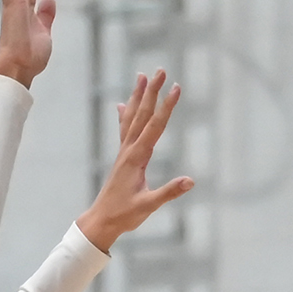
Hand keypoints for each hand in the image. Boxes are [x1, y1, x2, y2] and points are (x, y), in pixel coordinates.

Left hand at [75, 71, 194, 249]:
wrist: (101, 221)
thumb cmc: (124, 215)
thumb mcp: (148, 205)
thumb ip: (169, 192)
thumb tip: (190, 181)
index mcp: (136, 158)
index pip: (155, 126)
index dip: (167, 107)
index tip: (176, 88)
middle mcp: (129, 150)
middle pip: (143, 114)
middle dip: (152, 91)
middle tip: (160, 70)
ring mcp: (124, 152)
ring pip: (132, 118)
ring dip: (138, 97)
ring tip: (142, 76)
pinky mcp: (122, 158)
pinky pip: (124, 130)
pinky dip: (125, 115)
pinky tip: (123, 105)